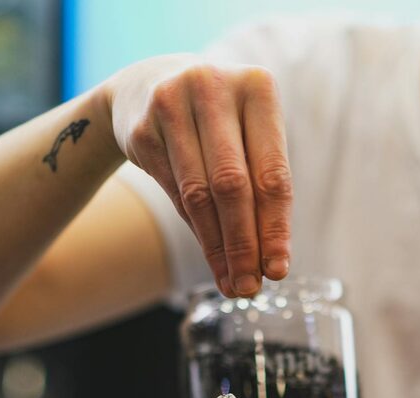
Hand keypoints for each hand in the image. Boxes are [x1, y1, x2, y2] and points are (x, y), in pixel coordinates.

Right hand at [103, 55, 291, 296]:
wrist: (147, 86)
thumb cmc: (218, 123)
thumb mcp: (248, 137)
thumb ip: (262, 188)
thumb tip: (268, 265)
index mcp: (257, 88)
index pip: (271, 173)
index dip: (275, 228)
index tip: (277, 271)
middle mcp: (213, 88)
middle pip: (232, 186)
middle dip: (244, 245)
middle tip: (249, 287)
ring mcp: (172, 104)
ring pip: (199, 195)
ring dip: (217, 248)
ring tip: (232, 284)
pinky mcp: (142, 128)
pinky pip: (174, 193)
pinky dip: (196, 231)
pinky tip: (211, 258)